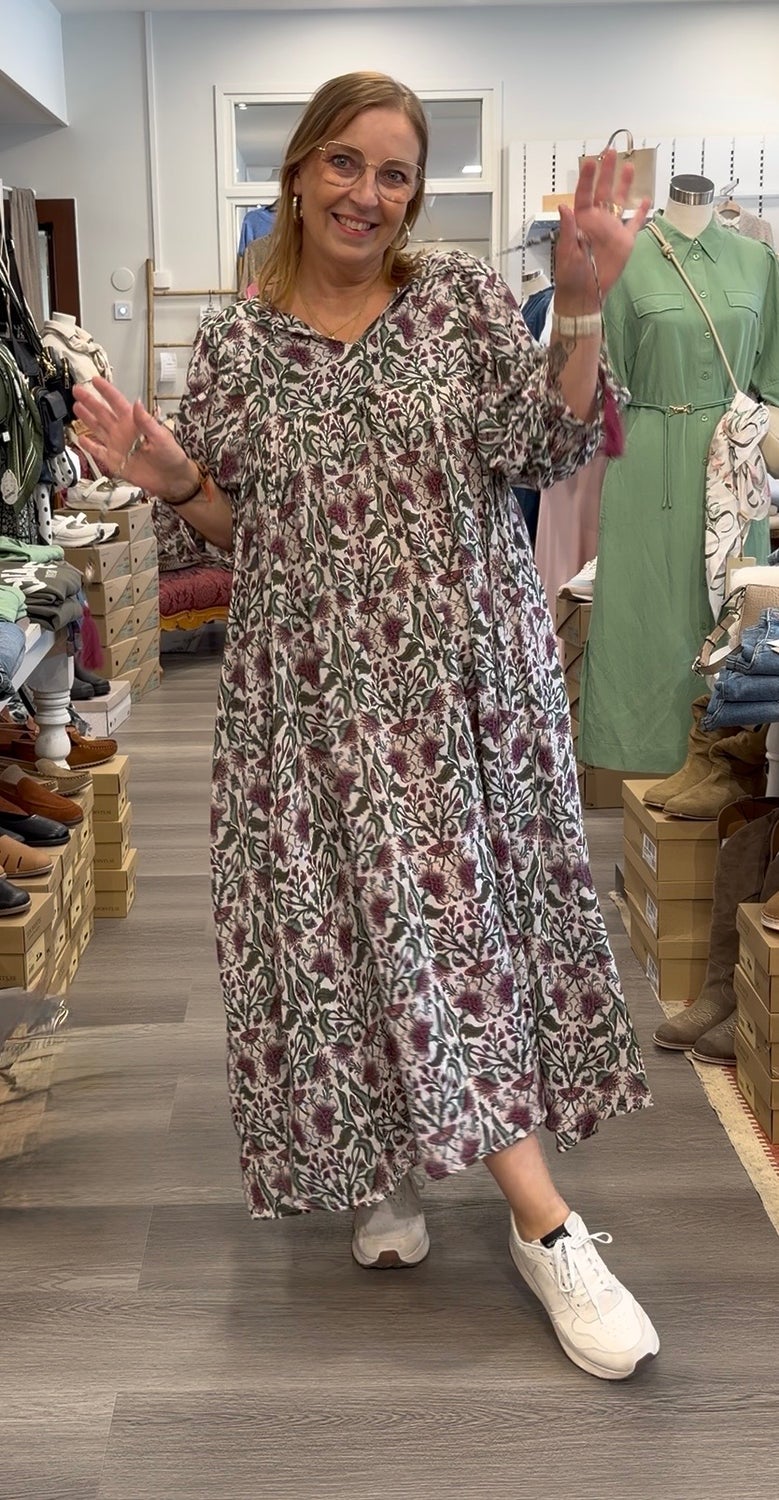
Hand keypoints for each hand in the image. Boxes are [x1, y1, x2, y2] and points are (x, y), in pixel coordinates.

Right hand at [72, 376, 196, 500]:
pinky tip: (80, 439)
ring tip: (76, 407)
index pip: (117, 402)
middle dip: (90, 401)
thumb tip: (137, 403)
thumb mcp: (161, 436)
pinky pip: (98, 452)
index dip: (106, 391)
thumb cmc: (171, 456)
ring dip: (86, 418)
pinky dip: (89, 446)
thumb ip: (146, 421)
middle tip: (77, 390)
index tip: (95, 380)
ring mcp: (117, 446)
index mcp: (134, 422)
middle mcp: (122, 432)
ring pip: (97, 429)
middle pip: (102, 413)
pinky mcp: (114, 461)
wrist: (171, 479)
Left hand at [554, 149, 650, 308]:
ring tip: (629, 166)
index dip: (587, 178)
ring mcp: (611, 229)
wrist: (584, 295)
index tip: (590, 162)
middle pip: (603, 191)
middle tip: (611, 152)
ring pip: (619, 201)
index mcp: (581, 221)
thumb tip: (564, 207)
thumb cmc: (570, 275)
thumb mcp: (565, 252)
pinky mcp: (624, 241)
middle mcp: (597, 221)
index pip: (584, 194)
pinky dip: (640, 212)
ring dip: (624, 185)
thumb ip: (567, 228)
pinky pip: (634, 223)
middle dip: (607, 172)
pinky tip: (645, 199)